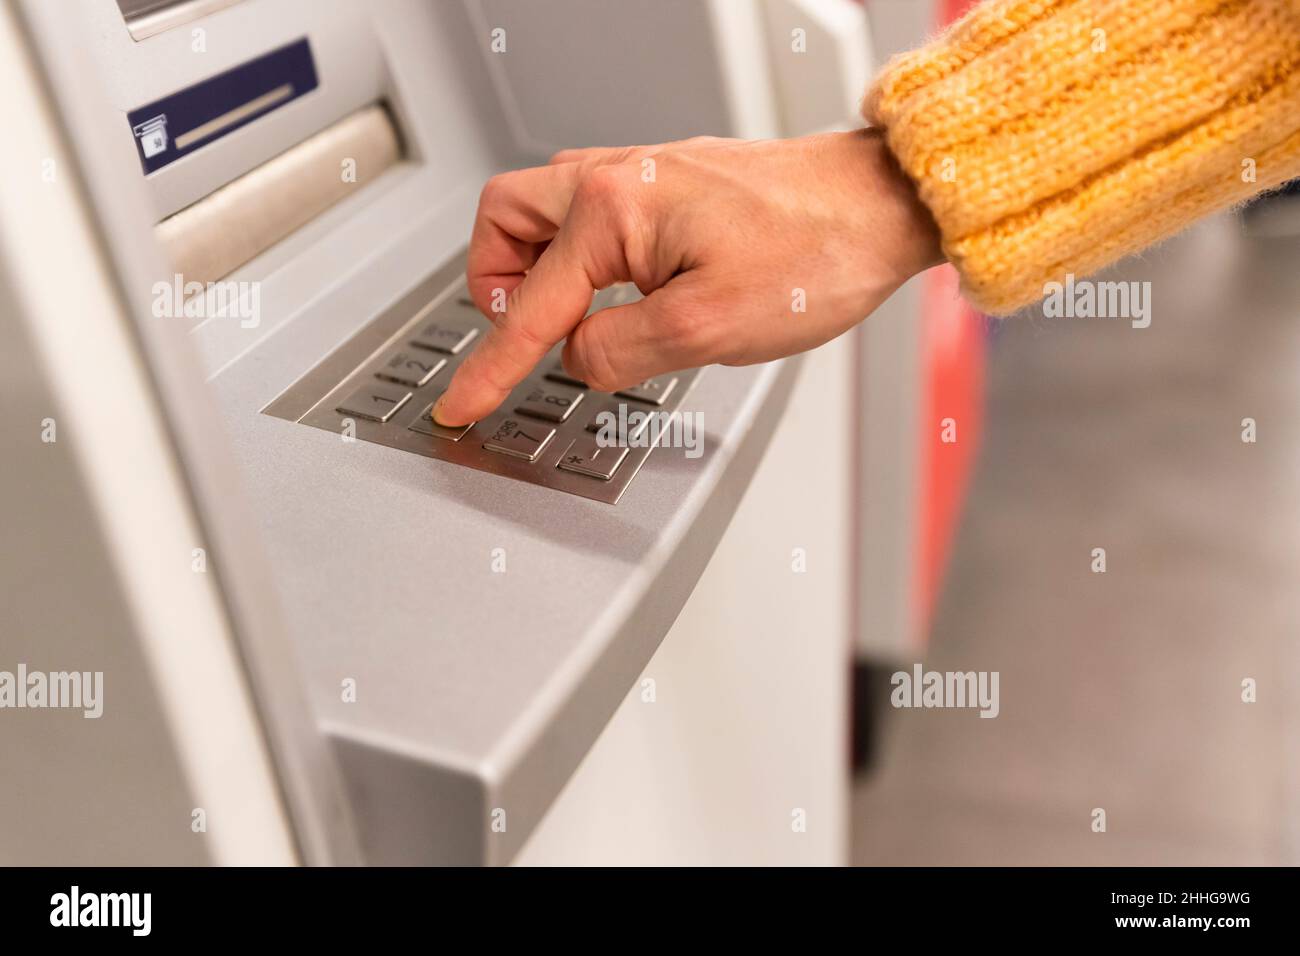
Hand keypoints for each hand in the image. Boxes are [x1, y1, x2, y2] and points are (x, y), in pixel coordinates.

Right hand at [433, 129, 941, 425]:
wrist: (879, 206)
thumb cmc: (816, 252)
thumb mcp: (709, 329)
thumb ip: (621, 351)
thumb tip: (578, 359)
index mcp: (614, 209)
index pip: (528, 305)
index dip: (490, 367)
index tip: (460, 403)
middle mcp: (618, 177)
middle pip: (505, 221)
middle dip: (494, 282)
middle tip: (519, 336)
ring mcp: (642, 174)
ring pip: (543, 212)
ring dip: (537, 267)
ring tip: (571, 321)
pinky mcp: (667, 185)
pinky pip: (589, 214)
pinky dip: (580, 257)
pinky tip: (618, 293)